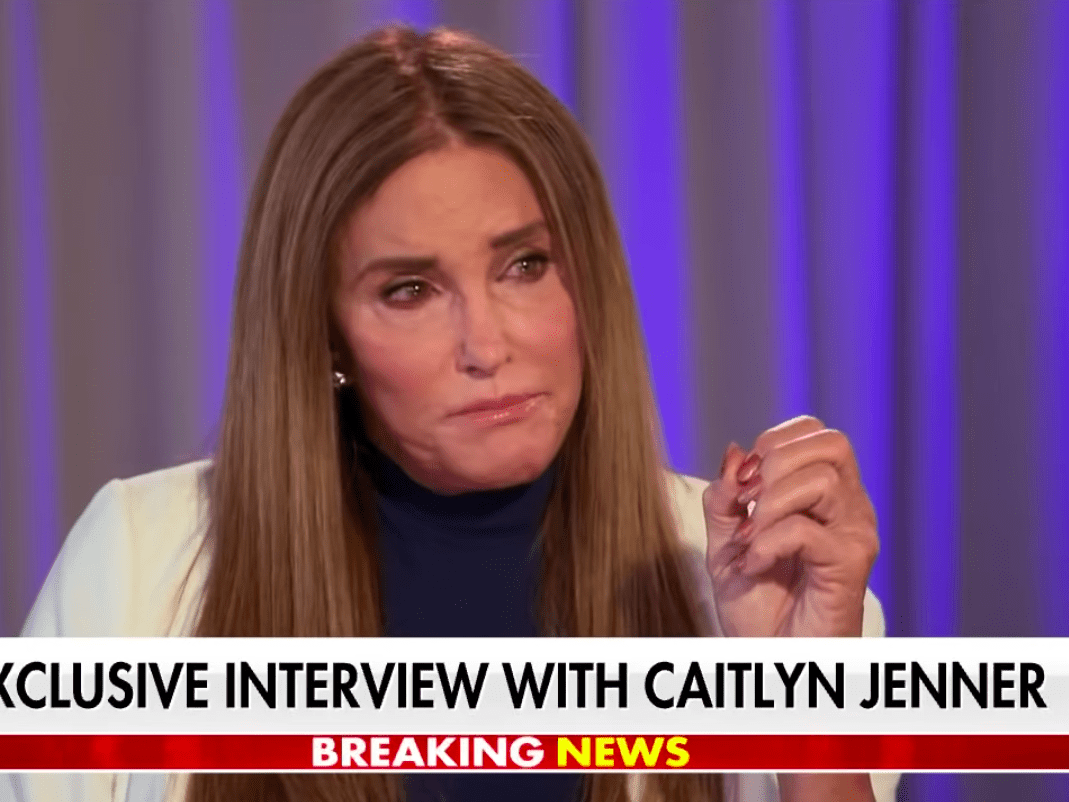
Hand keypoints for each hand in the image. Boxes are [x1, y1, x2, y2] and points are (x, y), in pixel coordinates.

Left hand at [702, 415, 878, 637]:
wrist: (768, 657)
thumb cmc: (757, 605)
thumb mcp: (725, 541)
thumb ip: (726, 496)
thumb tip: (735, 452)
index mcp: (826, 495)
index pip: (815, 432)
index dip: (773, 443)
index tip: (744, 483)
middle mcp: (849, 507)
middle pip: (830, 442)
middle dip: (776, 463)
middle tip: (747, 503)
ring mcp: (854, 533)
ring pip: (821, 479)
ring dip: (769, 505)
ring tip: (749, 539)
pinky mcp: (850, 563)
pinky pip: (806, 530)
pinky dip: (768, 542)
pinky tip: (755, 564)